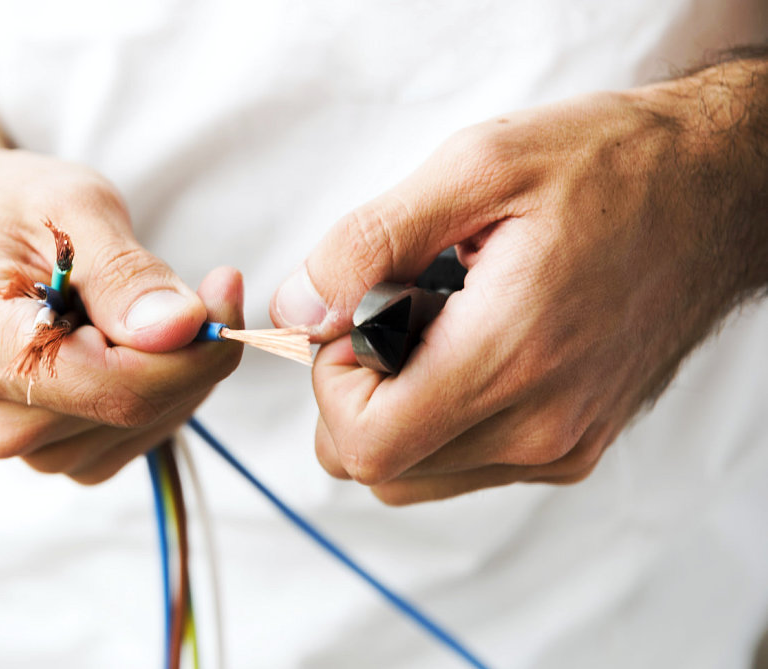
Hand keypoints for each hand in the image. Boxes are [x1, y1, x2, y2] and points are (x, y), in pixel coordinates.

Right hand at [0, 150, 243, 483]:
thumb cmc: (14, 210)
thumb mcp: (72, 207)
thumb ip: (124, 272)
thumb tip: (180, 328)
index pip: (114, 387)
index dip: (190, 349)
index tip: (224, 286)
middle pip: (135, 408)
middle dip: (190, 348)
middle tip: (202, 284)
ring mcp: (25, 445)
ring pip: (148, 425)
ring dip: (179, 366)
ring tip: (139, 303)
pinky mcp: (58, 452)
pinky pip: (140, 435)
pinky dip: (164, 388)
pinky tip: (136, 340)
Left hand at [271, 66, 767, 503]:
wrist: (715, 191)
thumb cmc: (606, 165)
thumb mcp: (476, 166)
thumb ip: (369, 243)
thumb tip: (298, 308)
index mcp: (514, 357)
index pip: (367, 443)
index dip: (330, 382)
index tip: (356, 314)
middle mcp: (541, 426)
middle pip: (379, 467)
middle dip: (351, 394)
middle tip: (391, 311)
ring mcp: (560, 447)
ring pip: (415, 473)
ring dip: (394, 406)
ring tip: (438, 319)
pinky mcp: (571, 448)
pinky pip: (462, 463)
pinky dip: (438, 413)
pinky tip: (470, 341)